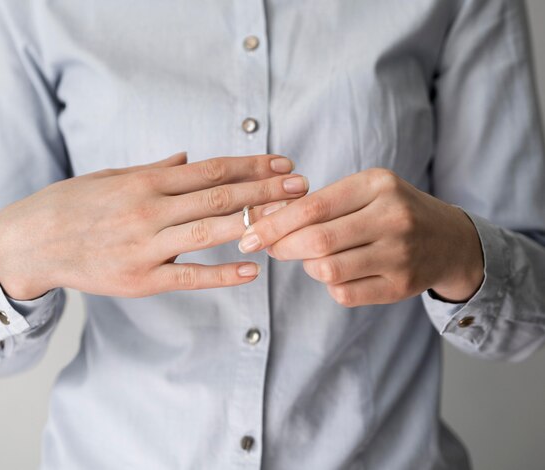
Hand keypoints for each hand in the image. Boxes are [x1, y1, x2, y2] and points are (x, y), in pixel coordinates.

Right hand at [0, 152, 308, 299]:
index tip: (283, 161)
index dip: (250, 165)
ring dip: (253, 223)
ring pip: (210, 232)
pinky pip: (189, 276)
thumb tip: (188, 158)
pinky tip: (252, 270)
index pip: (210, 170)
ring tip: (288, 219)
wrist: (31, 242)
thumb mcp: (110, 176)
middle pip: (219, 197)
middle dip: (264, 189)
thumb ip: (153, 169)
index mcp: (145, 181)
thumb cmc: (72, 204)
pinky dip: (222, 273)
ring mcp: (146, 246)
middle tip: (302, 185)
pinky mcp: (141, 280)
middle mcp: (149, 210)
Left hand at [238, 168, 483, 305]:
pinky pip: (344, 293)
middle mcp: (392, 218)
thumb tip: (263, 217)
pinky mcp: (401, 286)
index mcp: (377, 185)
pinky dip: (330, 285)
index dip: (273, 224)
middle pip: (317, 241)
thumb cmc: (392, 210)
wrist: (449, 240)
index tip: (248, 234)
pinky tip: (338, 272)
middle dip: (282, 248)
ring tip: (311, 257)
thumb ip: (319, 203)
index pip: (312, 207)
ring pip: (328, 270)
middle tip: (269, 249)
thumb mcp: (364, 191)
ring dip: (308, 266)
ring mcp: (400, 255)